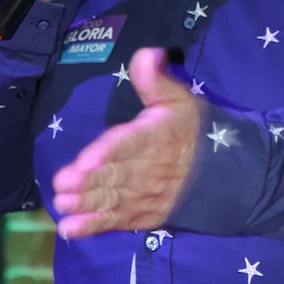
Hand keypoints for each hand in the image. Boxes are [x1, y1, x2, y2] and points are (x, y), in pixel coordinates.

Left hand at [52, 48, 201, 238]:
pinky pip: (115, 222)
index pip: (130, 144)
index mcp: (155, 137)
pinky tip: (70, 230)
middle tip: (62, 184)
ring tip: (63, 205)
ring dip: (86, 203)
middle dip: (88, 181)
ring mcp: (143, 195)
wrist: (220, 174)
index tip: (86, 160)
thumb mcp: (177, 99)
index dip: (108, 152)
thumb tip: (146, 53)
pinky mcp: (140, 215)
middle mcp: (148, 169)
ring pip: (112, 199)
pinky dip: (93, 227)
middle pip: (115, 175)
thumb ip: (155, 79)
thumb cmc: (190, 130)